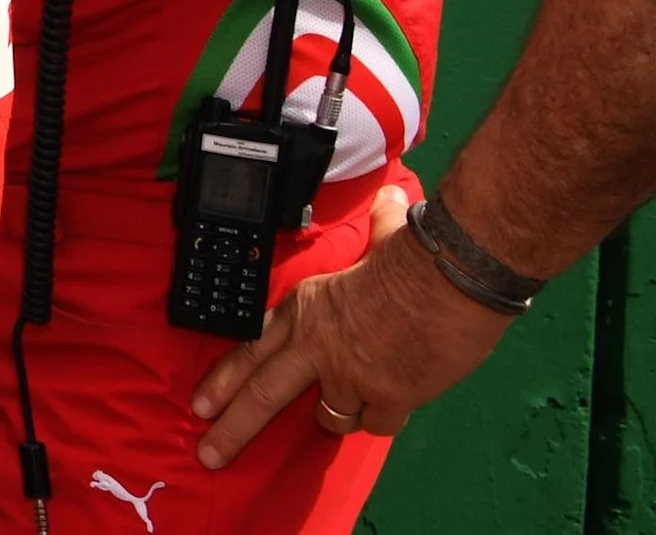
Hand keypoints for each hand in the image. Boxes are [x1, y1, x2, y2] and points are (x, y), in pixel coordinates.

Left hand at [190, 184, 512, 464]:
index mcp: (306, 308)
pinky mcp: (388, 397)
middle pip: (262, 395)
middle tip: (209, 455)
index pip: (250, 348)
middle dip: (232, 429)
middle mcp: (317, 345)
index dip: (223, 379)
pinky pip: (375, 425)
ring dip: (333, 417)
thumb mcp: (384, 239)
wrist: (454, 276)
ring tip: (344, 411)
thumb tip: (392, 200)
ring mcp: (350, 375)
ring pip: (327, 416)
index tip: (200, 404)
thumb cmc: (420, 255)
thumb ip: (380, 227)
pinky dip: (381, 418)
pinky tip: (391, 407)